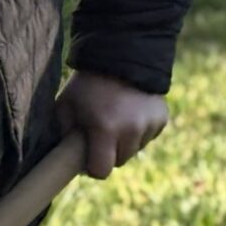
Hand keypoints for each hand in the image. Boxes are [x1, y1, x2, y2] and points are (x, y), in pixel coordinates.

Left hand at [55, 70, 169, 180]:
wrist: (120, 54)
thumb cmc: (87, 83)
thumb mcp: (65, 106)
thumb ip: (64, 134)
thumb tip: (67, 158)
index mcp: (105, 129)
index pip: (101, 171)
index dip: (92, 167)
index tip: (88, 156)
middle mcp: (131, 130)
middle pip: (119, 161)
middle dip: (109, 153)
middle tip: (100, 133)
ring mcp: (149, 124)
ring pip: (135, 150)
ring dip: (125, 142)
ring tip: (116, 118)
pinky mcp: (161, 117)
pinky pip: (148, 137)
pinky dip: (140, 131)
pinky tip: (131, 112)